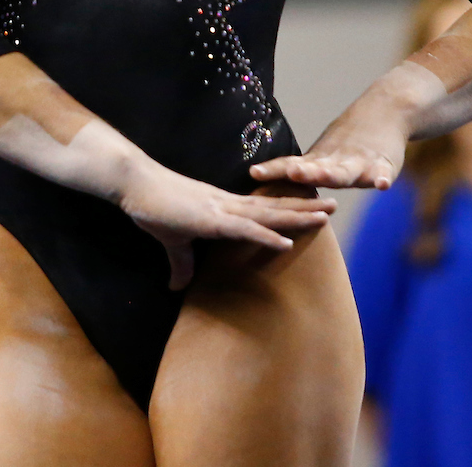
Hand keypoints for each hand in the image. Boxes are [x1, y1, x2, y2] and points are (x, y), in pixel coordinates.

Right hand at [120, 162, 336, 289]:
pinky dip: (266, 236)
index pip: (263, 208)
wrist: (135, 185)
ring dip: (297, 216)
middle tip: (336, 205)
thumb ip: (181, 262)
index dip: (289, 208)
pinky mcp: (210, 219)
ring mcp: (221, 210)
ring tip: (324, 217)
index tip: (313, 208)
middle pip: (275, 207)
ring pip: (268, 214)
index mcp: (223, 207)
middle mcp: (229, 204)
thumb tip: (178, 286)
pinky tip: (286, 241)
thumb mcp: (172, 240)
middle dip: (305, 207)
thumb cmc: (153, 206)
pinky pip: (244, 229)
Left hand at [249, 85, 410, 191]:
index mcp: (320, 162)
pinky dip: (382, 178)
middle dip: (305, 173)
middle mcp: (338, 162)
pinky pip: (383, 174)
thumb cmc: (350, 141)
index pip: (292, 166)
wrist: (388, 109)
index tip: (255, 172)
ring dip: (335, 174)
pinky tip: (383, 185)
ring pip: (346, 172)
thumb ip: (304, 170)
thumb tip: (268, 181)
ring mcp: (361, 163)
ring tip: (326, 176)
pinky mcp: (385, 165)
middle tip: (292, 172)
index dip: (274, 170)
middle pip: (318, 170)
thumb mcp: (325, 155)